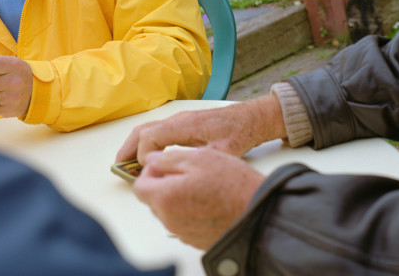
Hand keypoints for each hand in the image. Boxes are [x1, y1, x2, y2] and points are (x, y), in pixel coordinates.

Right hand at [116, 94, 286, 163]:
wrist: (250, 118)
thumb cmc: (239, 133)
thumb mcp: (224, 152)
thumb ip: (201, 160)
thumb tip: (179, 170)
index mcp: (185, 125)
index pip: (151, 137)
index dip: (143, 156)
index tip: (146, 172)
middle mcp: (178, 119)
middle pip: (143, 130)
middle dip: (129, 148)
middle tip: (119, 166)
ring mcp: (179, 118)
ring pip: (148, 127)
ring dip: (134, 143)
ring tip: (124, 160)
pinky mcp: (182, 122)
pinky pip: (156, 128)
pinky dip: (145, 140)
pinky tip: (145, 154)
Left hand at [133, 147, 264, 249]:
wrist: (258, 213)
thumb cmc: (232, 185)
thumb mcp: (199, 157)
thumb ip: (168, 158)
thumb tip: (151, 159)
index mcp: (165, 197)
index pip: (140, 185)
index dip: (150, 171)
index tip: (165, 164)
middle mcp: (169, 219)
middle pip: (153, 199)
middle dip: (163, 183)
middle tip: (187, 171)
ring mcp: (182, 232)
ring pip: (168, 210)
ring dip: (177, 196)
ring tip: (201, 184)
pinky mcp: (195, 239)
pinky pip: (182, 221)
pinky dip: (189, 209)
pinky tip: (208, 199)